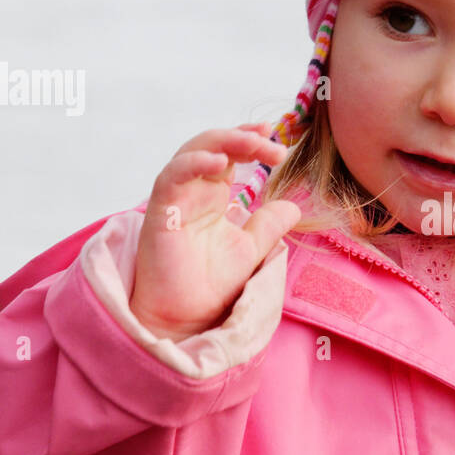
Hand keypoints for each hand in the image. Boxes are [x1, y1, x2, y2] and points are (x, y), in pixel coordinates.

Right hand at [130, 125, 300, 341]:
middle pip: (213, 145)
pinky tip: (218, 162)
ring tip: (253, 143)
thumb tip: (294, 207)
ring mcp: (175, 198)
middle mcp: (193, 191)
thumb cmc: (211, 285)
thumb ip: (269, 225)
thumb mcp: (251, 249)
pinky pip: (172, 177)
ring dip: (223, 142)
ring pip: (192, 152)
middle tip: (272, 142)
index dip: (250, 140)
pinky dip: (193, 164)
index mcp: (213, 196)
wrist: (187, 317)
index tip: (277, 140)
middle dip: (243, 137)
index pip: (230, 154)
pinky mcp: (160, 211)